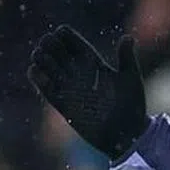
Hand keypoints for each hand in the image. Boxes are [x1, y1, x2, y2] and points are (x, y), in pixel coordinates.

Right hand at [27, 25, 147, 159]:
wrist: (125, 136)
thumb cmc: (133, 107)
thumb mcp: (130, 80)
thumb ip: (126, 58)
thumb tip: (128, 37)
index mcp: (94, 63)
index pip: (73, 41)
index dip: (64, 34)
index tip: (62, 34)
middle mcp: (79, 73)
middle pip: (56, 50)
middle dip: (48, 43)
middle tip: (48, 45)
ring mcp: (70, 88)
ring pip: (47, 66)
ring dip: (40, 58)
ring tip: (41, 56)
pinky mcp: (62, 104)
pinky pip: (44, 88)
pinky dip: (37, 78)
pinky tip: (36, 70)